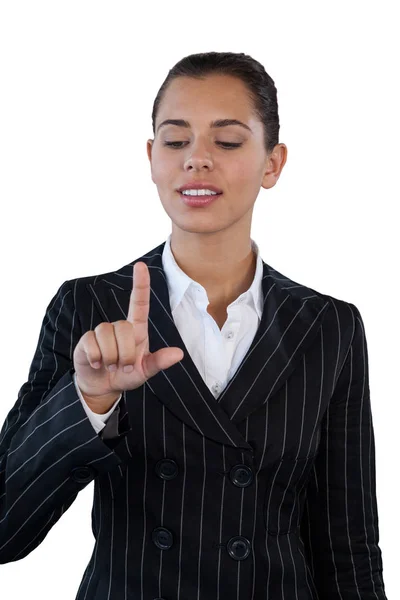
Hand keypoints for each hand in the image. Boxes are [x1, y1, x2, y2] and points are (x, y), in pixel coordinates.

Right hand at [73, 261, 183, 412]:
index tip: (141, 265)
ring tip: (111, 366)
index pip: (139, 303)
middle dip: (125, 353)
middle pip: (124, 328)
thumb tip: (178, 354)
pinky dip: (97, 358)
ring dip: (111, 357)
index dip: (140, 284)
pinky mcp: (86, 340)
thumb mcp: (145, 371)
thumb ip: (159, 362)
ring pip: (107, 335)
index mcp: (137, 330)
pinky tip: (97, 364)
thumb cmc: (127, 375)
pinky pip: (92, 344)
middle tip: (123, 367)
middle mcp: (119, 327)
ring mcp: (102, 332)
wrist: (103, 386)